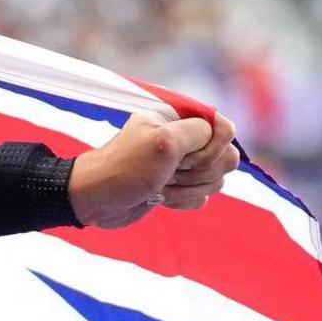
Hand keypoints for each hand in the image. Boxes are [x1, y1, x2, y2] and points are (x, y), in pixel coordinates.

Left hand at [66, 110, 240, 228]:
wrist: (94, 200)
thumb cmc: (124, 170)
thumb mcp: (164, 143)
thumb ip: (200, 131)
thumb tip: (223, 134)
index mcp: (179, 119)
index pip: (224, 129)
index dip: (210, 148)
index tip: (182, 157)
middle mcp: (184, 138)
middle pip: (227, 157)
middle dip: (199, 172)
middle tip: (168, 174)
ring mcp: (182, 163)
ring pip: (217, 179)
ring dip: (188, 189)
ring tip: (159, 187)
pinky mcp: (179, 186)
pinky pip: (203, 195)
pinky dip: (184, 201)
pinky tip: (161, 199)